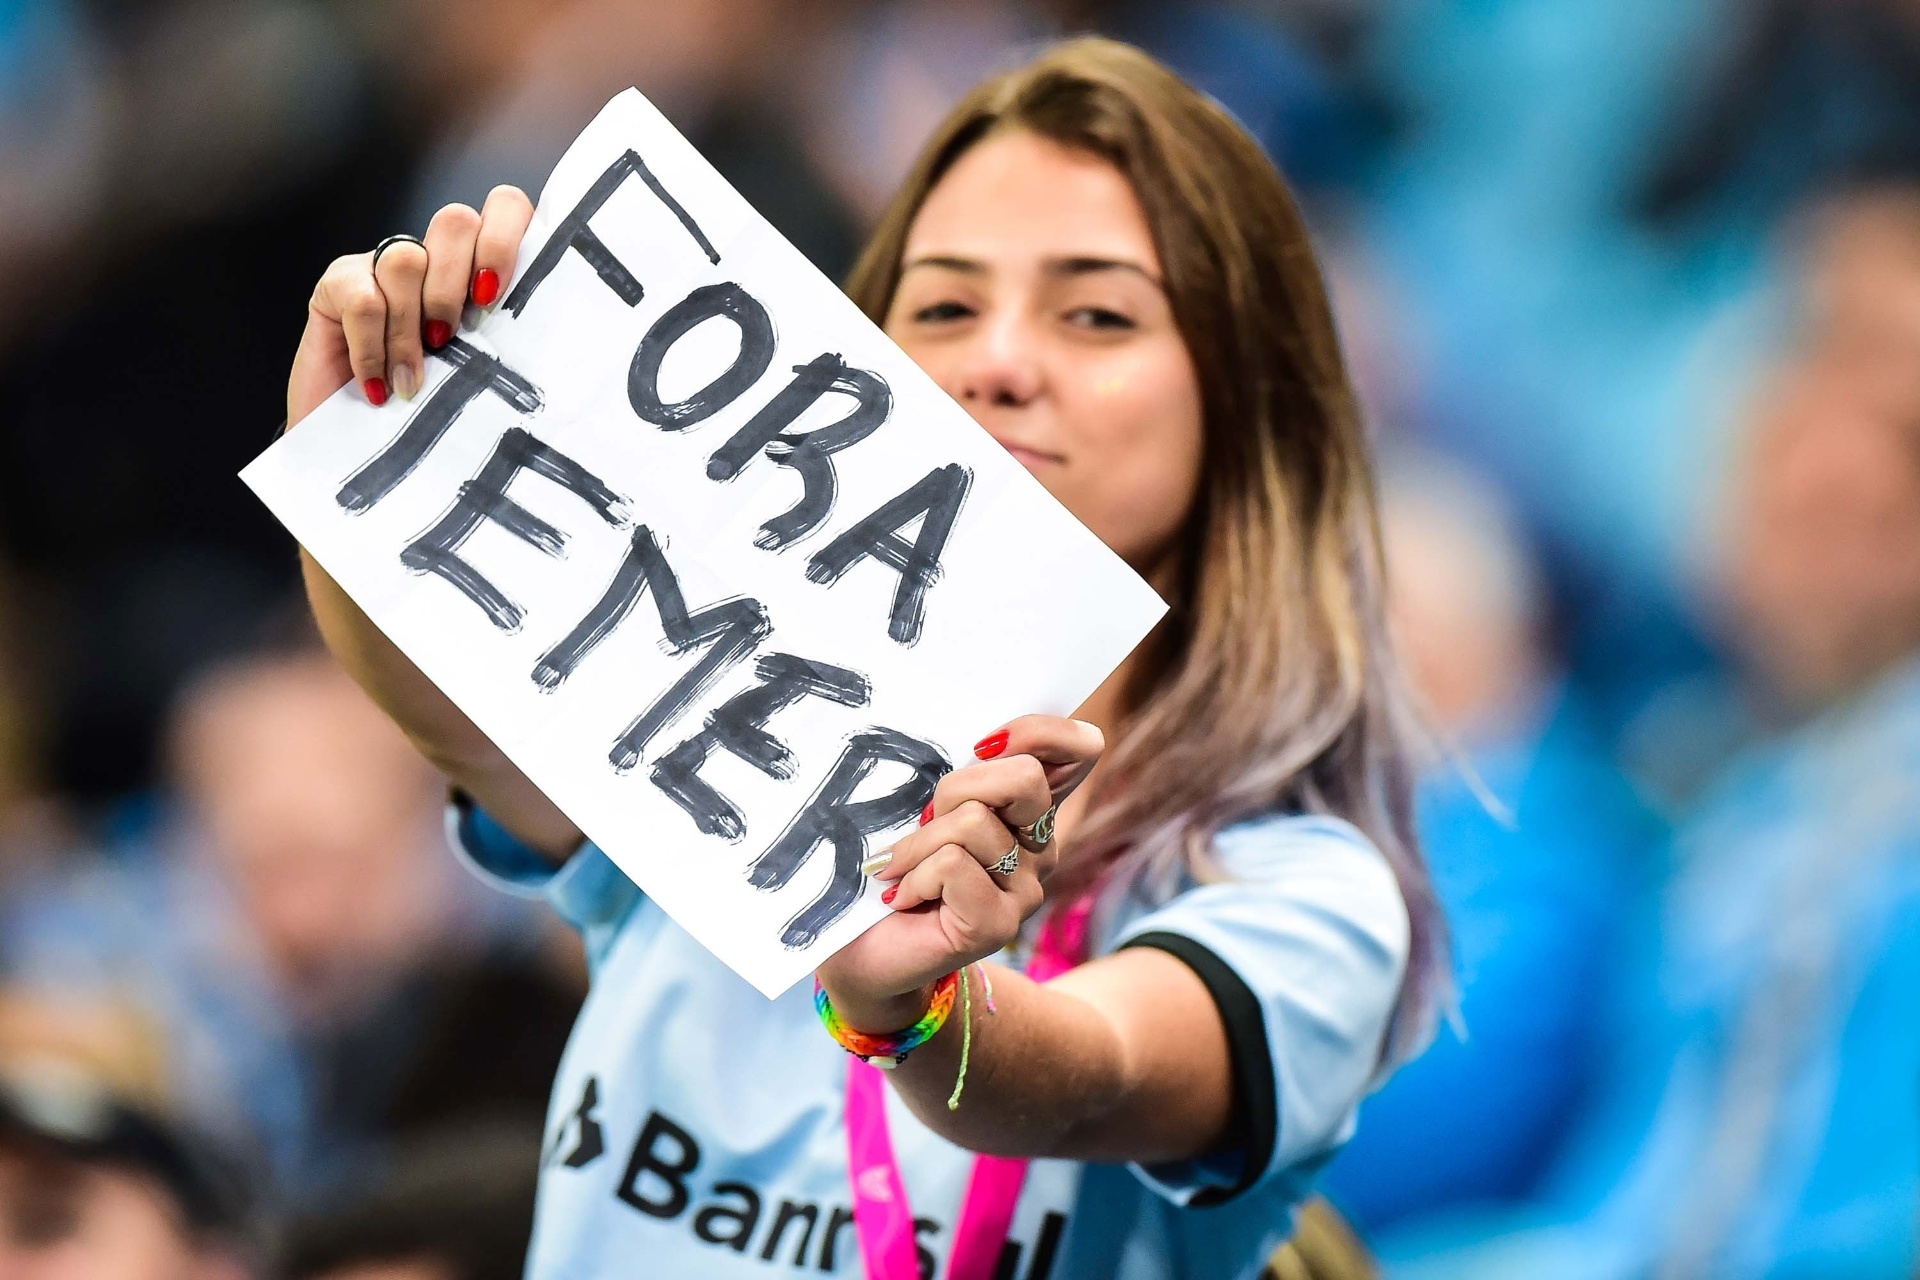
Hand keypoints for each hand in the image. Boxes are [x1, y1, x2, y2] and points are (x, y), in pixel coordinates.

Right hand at [286, 186, 535, 427]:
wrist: (355, 448)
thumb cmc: (429, 416)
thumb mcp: (481, 379)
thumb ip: (507, 346)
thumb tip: (547, 346)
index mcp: (480, 270)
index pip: (505, 209)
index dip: (504, 240)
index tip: (492, 299)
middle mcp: (435, 258)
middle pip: (455, 222)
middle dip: (455, 285)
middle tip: (448, 340)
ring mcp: (384, 265)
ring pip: (407, 259)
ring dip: (410, 328)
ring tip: (411, 380)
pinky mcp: (339, 283)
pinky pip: (362, 297)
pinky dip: (373, 348)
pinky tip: (379, 385)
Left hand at [814, 715, 1102, 1031]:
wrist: (862, 951)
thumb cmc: (892, 867)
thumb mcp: (923, 802)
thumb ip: (959, 771)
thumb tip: (975, 743)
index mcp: (1028, 810)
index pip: (1080, 748)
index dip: (1039, 732)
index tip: (982, 747)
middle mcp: (1040, 847)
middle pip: (1024, 776)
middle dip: (955, 788)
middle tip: (924, 823)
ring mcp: (1025, 889)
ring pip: (973, 822)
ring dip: (917, 842)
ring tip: (902, 869)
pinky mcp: (999, 923)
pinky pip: (950, 864)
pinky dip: (912, 874)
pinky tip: (903, 898)